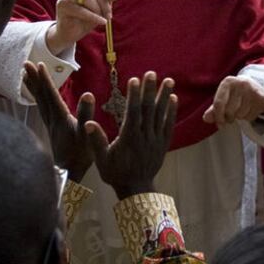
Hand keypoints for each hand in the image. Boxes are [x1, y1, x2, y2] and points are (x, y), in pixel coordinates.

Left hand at [24, 61, 94, 181]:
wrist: (70, 175)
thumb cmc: (81, 156)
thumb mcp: (87, 134)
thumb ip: (86, 115)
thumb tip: (87, 94)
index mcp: (61, 118)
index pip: (51, 95)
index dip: (45, 80)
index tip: (39, 64)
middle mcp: (52, 120)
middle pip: (41, 96)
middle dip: (34, 79)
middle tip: (25, 63)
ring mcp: (51, 125)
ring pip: (39, 102)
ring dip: (33, 87)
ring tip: (25, 74)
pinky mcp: (52, 130)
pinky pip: (42, 109)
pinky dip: (37, 98)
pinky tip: (37, 95)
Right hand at [46, 0, 121, 55]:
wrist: (70, 34)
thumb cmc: (85, 20)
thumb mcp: (100, 7)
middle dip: (104, 3)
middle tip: (109, 15)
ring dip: (98, 9)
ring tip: (104, 18)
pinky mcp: (62, 5)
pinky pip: (82, 10)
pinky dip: (94, 16)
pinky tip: (102, 22)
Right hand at [85, 72, 176, 199]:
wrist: (136, 190)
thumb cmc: (115, 173)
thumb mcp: (101, 159)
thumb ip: (96, 141)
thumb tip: (89, 123)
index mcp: (129, 138)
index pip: (133, 113)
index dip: (134, 96)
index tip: (134, 80)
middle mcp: (145, 137)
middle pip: (149, 110)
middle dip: (150, 90)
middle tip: (151, 73)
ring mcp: (156, 140)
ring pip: (161, 115)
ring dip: (164, 96)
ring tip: (169, 80)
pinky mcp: (163, 144)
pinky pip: (169, 125)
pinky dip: (171, 111)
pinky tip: (174, 98)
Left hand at [203, 75, 263, 125]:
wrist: (253, 86)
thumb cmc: (233, 94)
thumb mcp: (222, 98)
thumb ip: (213, 109)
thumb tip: (206, 119)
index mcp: (227, 82)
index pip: (219, 103)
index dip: (218, 116)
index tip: (220, 123)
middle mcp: (240, 83)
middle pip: (230, 111)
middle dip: (228, 117)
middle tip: (230, 116)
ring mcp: (252, 90)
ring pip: (240, 115)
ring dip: (238, 117)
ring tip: (239, 110)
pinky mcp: (262, 98)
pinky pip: (251, 117)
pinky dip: (248, 118)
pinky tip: (248, 110)